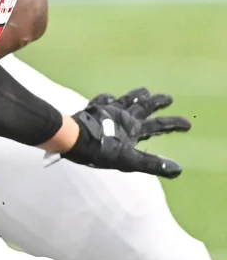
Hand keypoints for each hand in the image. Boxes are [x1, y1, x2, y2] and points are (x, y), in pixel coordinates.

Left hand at [62, 88, 189, 177]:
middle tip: (168, 98)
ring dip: (137, 95)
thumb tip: (178, 169)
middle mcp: (123, 115)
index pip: (159, 126)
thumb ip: (151, 164)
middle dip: (158, 103)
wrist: (71, 138)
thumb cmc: (99, 151)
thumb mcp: (128, 161)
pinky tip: (109, 97)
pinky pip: (102, 100)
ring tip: (145, 90)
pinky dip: (108, 98)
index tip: (188, 124)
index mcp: (133, 128)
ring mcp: (107, 110)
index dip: (174, 125)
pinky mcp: (92, 109)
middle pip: (144, 106)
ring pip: (126, 99)